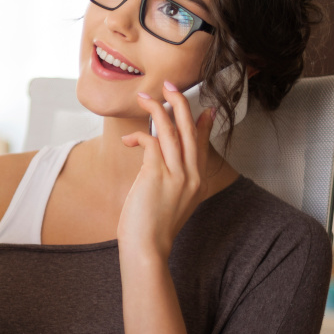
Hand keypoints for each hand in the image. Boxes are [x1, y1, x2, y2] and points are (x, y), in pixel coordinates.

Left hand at [117, 81, 214, 260]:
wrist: (147, 248)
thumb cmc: (152, 229)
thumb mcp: (170, 203)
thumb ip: (172, 183)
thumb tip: (162, 166)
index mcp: (197, 182)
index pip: (203, 145)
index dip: (203, 124)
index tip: (205, 108)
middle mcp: (192, 176)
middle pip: (190, 130)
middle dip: (180, 103)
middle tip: (170, 85)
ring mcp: (177, 175)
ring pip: (172, 130)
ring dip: (158, 109)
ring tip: (145, 97)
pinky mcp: (157, 175)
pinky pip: (152, 142)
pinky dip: (139, 136)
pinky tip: (128, 140)